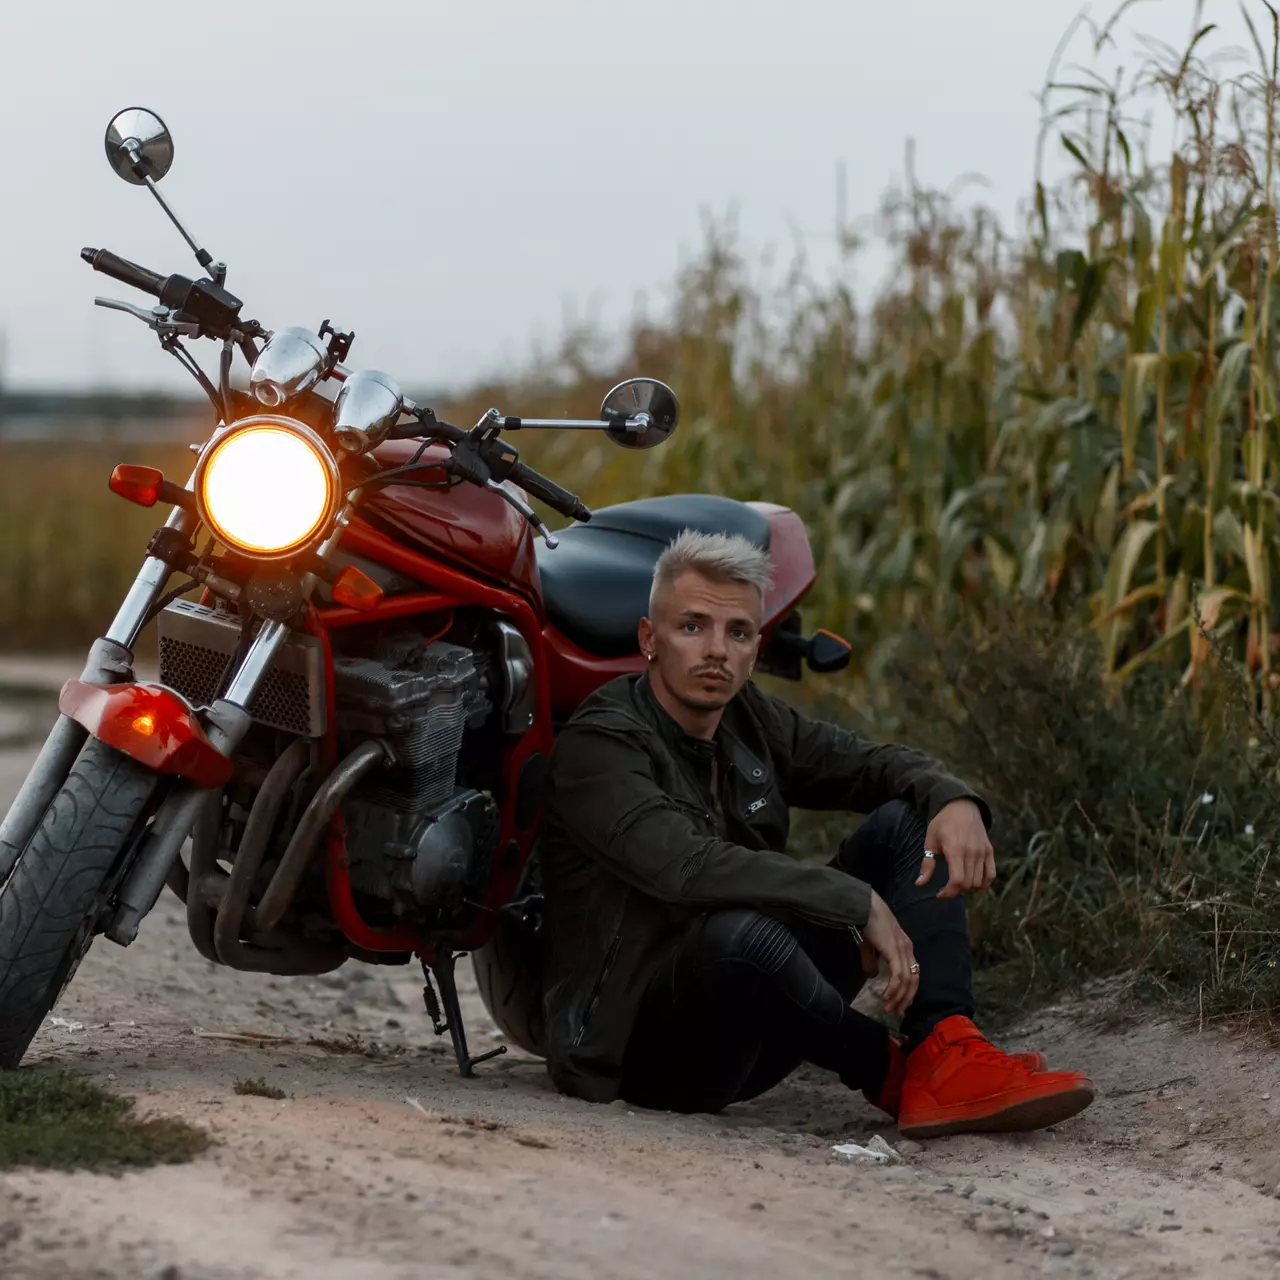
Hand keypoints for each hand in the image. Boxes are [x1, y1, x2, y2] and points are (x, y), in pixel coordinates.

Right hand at [862, 890, 918, 1017]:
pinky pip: (899, 976)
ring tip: (890, 1008)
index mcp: (905, 947)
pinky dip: (894, 989)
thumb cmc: (867, 922)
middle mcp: (908, 949)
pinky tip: (887, 997)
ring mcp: (903, 950)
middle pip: (914, 980)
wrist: (865, 906)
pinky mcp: (895, 951)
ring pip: (907, 981)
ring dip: (899, 997)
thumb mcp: (870, 945)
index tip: (901, 1003)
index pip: (913, 973)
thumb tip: (873, 976)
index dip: (909, 990)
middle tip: (898, 1012)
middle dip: (906, 998)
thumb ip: (872, 960)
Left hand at [918, 798, 995, 898]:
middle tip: (946, 888)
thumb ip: (927, 864)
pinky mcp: (989, 852)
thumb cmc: (943, 823)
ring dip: (968, 889)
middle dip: (956, 891)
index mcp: (955, 849)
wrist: (962, 806)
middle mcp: (972, 852)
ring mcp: (983, 852)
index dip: (948, 893)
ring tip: (958, 884)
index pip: (957, 881)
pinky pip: (991, 875)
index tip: (939, 894)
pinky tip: (973, 883)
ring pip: (980, 882)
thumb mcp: (930, 841)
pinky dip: (983, 884)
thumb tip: (919, 884)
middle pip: (968, 884)